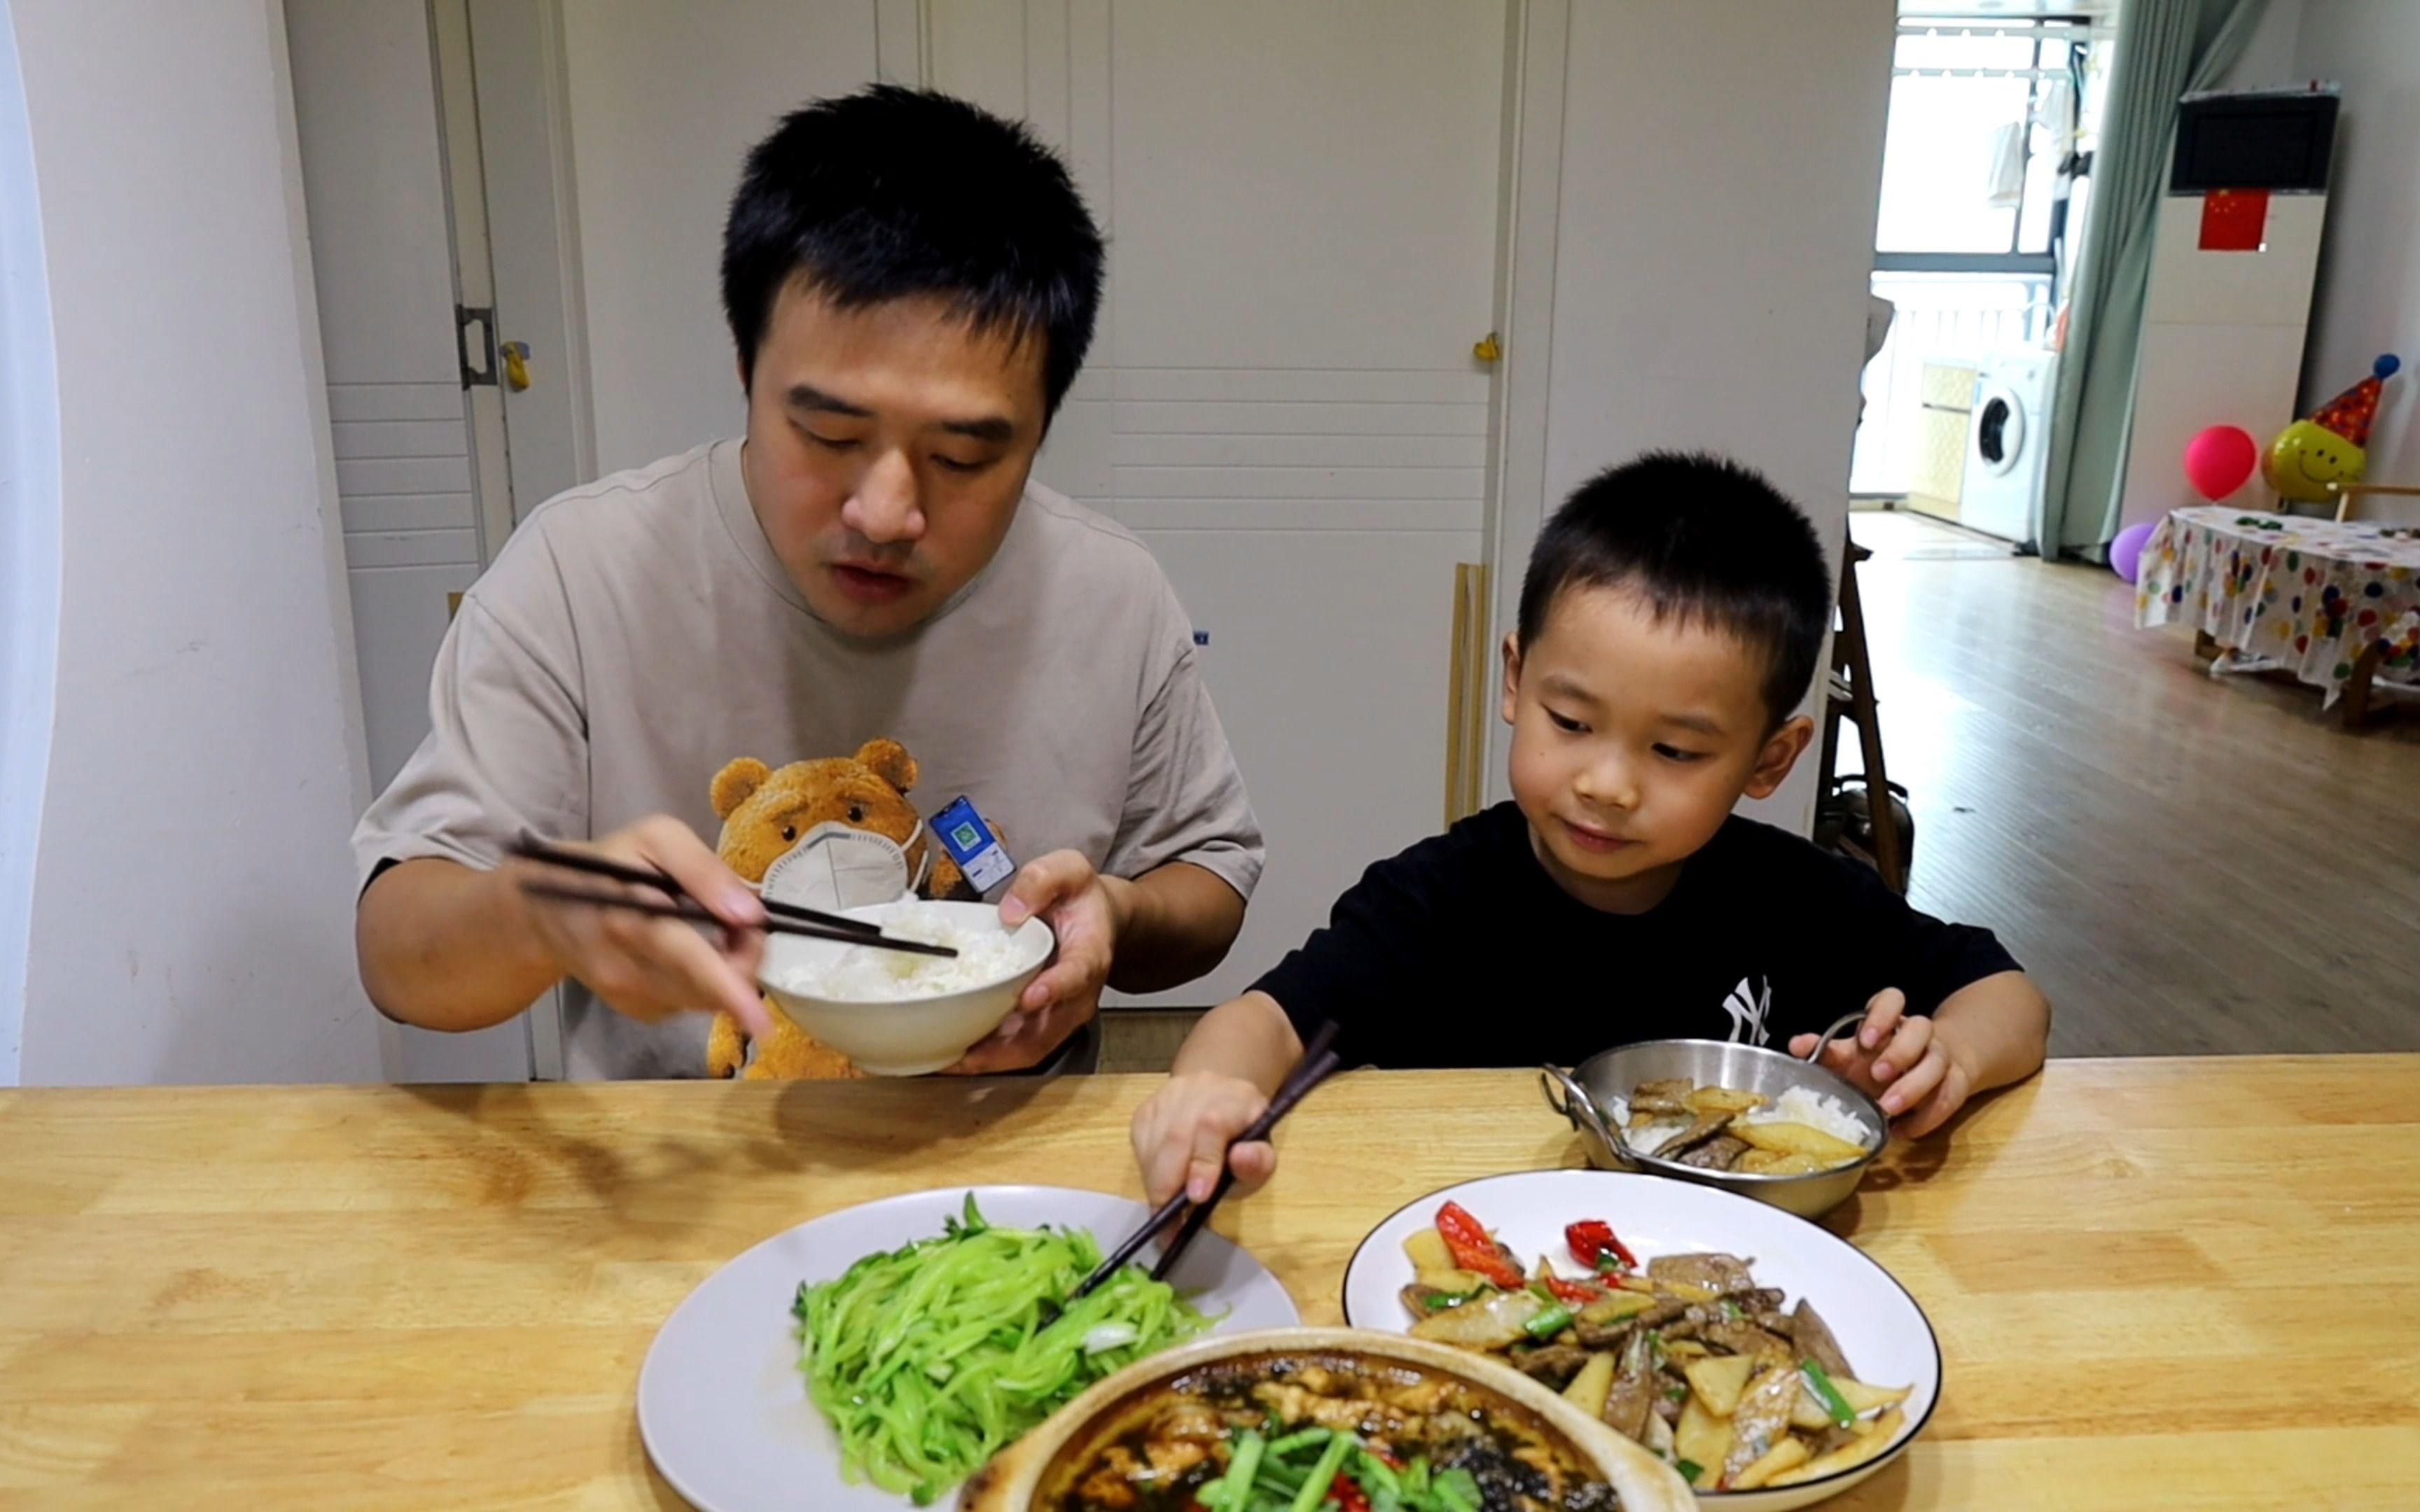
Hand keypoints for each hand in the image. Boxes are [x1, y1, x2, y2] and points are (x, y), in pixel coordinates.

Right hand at [507, 815, 770, 1035]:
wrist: (545, 910)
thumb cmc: (607, 865)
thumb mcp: (655, 838)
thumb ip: (703, 870)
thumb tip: (749, 913)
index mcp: (632, 921)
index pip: (689, 962)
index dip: (730, 992)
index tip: (761, 1022)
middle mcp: (628, 970)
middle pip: (709, 988)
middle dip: (744, 959)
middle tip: (743, 921)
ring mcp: (631, 997)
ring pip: (705, 999)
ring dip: (729, 970)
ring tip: (715, 928)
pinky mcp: (637, 1010)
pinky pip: (691, 1002)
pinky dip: (706, 980)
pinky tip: (690, 948)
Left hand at [942, 850, 1122, 1073]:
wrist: (1098, 919)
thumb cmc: (1079, 896)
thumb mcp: (1067, 869)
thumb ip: (1042, 880)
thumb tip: (1010, 912)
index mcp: (1090, 953)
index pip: (1076, 975)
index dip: (1055, 990)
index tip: (1028, 999)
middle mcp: (1078, 993)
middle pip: (1048, 1031)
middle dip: (1006, 1048)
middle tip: (964, 1053)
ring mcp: (1060, 1013)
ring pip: (1029, 1048)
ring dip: (990, 1060)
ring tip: (947, 1062)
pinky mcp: (1042, 1021)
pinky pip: (1016, 1047)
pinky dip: (987, 1056)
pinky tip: (952, 1055)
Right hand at [1132, 1072, 1275, 1205]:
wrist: (1220, 1099)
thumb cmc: (1243, 1138)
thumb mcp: (1262, 1155)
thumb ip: (1259, 1163)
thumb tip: (1240, 1159)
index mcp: (1236, 1100)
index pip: (1212, 1127)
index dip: (1203, 1162)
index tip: (1197, 1199)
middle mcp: (1197, 1091)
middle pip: (1175, 1138)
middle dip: (1169, 1187)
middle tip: (1170, 1227)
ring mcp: (1166, 1097)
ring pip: (1152, 1145)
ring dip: (1156, 1185)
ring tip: (1165, 1215)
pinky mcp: (1146, 1109)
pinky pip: (1140, 1146)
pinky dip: (1148, 1173)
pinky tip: (1161, 1185)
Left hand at [1788, 988, 1970, 1138]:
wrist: (1918, 1073)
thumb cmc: (1873, 1061)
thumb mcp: (1849, 1054)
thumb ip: (1824, 1050)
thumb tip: (1795, 1047)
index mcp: (1889, 1020)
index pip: (1892, 999)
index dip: (1882, 1016)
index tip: (1865, 1039)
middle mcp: (1916, 1034)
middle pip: (1920, 1028)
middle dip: (1899, 1052)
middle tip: (1877, 1074)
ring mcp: (1938, 1057)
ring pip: (1937, 1063)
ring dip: (1913, 1086)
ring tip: (1888, 1108)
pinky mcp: (1953, 1083)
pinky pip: (1948, 1098)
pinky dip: (1926, 1118)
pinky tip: (1902, 1130)